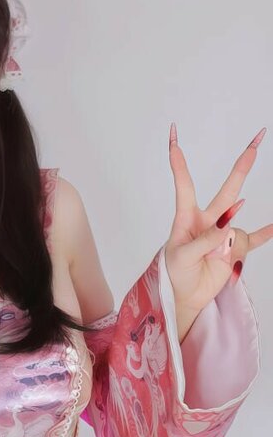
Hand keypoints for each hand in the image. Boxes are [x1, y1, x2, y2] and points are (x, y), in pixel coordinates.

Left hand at [164, 123, 272, 321]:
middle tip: (256, 142)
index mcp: (187, 219)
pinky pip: (254, 239)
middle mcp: (208, 221)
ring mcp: (224, 234)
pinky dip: (266, 233)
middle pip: (228, 191)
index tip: (174, 141)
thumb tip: (229, 222)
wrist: (185, 295)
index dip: (179, 165)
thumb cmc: (175, 272)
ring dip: (229, 246)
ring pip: (237, 230)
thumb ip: (205, 240)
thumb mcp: (182, 256)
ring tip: (214, 261)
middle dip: (242, 167)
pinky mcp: (235, 248)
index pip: (184, 187)